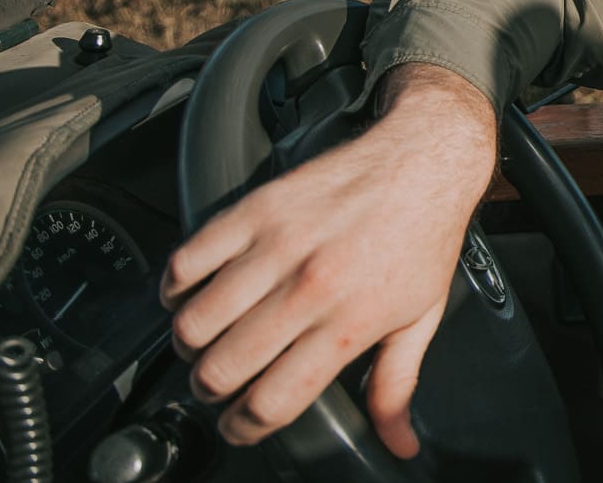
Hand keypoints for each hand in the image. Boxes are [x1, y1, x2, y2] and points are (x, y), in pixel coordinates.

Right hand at [161, 64, 497, 455]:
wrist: (424, 158)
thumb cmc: (425, 236)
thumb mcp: (422, 317)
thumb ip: (397, 387)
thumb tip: (400, 444)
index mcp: (350, 323)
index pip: (271, 402)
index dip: (245, 428)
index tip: (242, 424)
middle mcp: (310, 287)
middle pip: (221, 368)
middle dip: (211, 388)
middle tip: (222, 380)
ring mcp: (279, 245)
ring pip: (195, 321)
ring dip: (191, 342)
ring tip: (208, 339)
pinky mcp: (257, 208)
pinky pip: (188, 260)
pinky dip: (178, 286)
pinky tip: (196, 292)